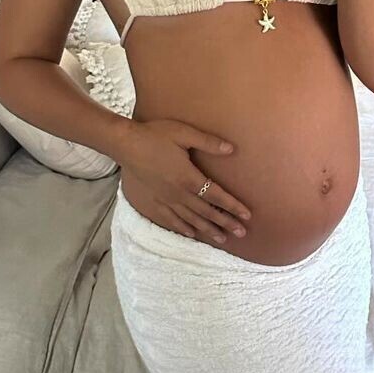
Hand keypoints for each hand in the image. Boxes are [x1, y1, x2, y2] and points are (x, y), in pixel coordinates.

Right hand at [119, 119, 251, 244]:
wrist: (126, 144)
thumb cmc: (156, 135)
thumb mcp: (184, 133)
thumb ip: (208, 142)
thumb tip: (231, 149)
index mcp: (189, 178)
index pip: (217, 196)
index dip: (233, 206)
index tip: (247, 216)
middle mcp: (179, 194)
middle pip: (207, 212)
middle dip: (226, 222)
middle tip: (241, 233)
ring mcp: (166, 200)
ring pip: (191, 219)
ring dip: (208, 229)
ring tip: (222, 239)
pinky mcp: (154, 202)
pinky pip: (171, 220)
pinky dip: (184, 228)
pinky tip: (192, 234)